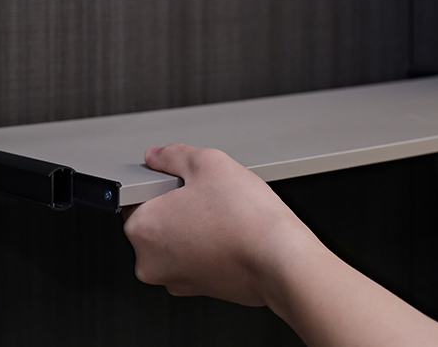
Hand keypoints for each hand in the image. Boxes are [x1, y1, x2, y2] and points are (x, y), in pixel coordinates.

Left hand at [124, 144, 437, 346]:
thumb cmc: (259, 219)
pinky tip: (252, 224)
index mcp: (148, 232)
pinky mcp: (215, 287)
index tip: (189, 171)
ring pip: (191, 237)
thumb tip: (163, 150)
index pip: (140, 195)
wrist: (297, 264)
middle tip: (226, 186)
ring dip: (212, 218)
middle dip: (192, 200)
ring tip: (244, 203)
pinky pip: (212, 253)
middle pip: (166, 219)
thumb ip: (178, 153)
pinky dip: (226, 238)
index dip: (170, 178)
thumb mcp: (214, 163)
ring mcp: (187, 279)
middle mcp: (160, 262)